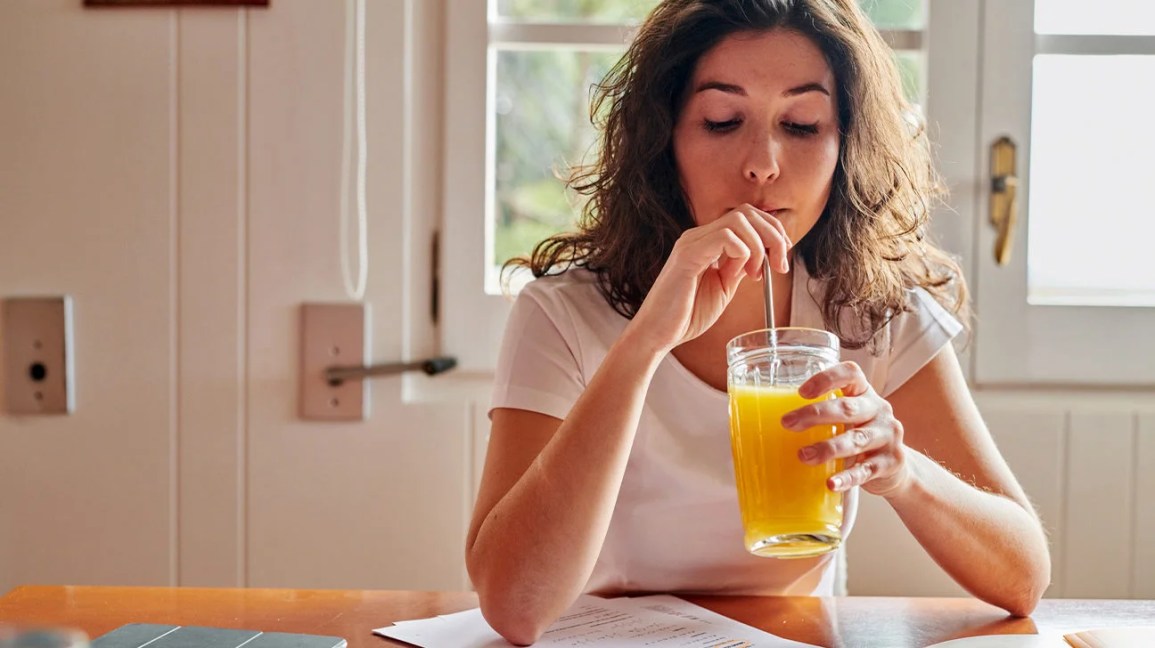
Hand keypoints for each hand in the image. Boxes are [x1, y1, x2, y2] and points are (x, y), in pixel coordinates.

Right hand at [629, 205, 790, 352]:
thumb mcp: (723, 288)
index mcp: (706, 242)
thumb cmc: (686, 315)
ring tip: (756, 274)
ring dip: (759, 246)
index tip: (781, 260)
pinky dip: (742, 253)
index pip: (747, 217)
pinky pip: (725, 237)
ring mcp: (691, 242)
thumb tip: (760, 257)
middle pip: (747, 212)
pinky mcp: (687, 255)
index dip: (772, 233)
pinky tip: (738, 275)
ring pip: (739, 220)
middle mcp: (698, 236)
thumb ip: (739, 269)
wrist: (658, 333)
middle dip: (773, 236)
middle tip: (778, 265)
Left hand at [781, 361, 912, 497]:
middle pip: (847, 408)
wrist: (896, 468)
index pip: (851, 374)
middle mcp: (879, 410)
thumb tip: (767, 422)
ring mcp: (888, 436)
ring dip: (827, 448)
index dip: (827, 378)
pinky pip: (866, 470)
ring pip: (856, 439)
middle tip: (787, 423)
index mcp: (865, 393)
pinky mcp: (890, 462)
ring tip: (803, 456)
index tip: (802, 391)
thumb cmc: (860, 436)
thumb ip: (823, 416)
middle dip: (814, 415)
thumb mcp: (848, 419)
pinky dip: (847, 478)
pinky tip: (830, 483)